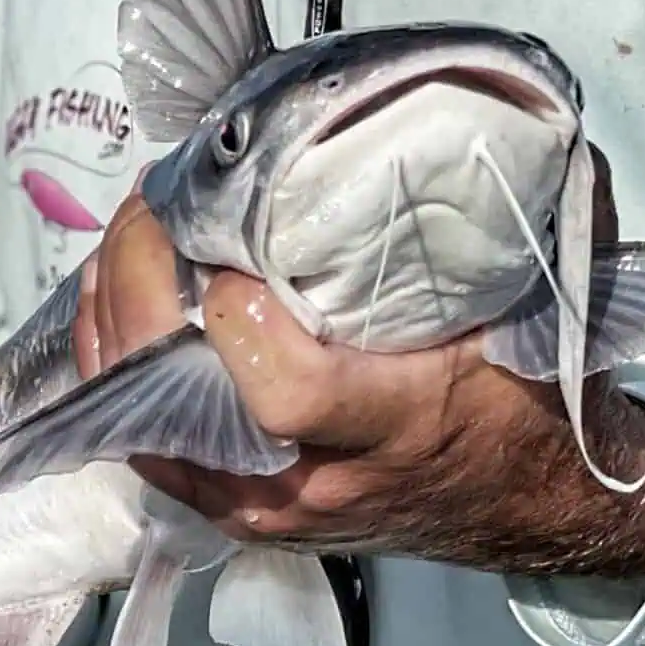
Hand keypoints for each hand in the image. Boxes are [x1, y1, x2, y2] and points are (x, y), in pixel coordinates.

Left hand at [77, 195, 644, 571]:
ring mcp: (254, 501)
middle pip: (182, 396)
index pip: (286, 390)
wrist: (528, 500)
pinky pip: (142, 429)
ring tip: (131, 232)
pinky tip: (118, 293)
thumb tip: (393, 143)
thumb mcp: (510, 316)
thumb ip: (447, 245)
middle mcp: (308, 481)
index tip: (225, 241)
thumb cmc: (519, 399)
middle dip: (143, 286)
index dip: (236, 315)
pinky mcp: (225, 502)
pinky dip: (116, 356)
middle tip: (153, 205)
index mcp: (393, 428)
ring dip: (117, 312)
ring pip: (141, 412)